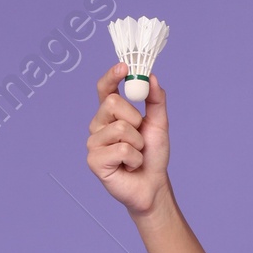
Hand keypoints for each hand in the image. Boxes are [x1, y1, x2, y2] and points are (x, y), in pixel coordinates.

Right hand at [86, 63, 170, 219]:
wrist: (153, 185)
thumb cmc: (152, 155)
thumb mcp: (159, 123)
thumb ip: (156, 100)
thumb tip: (151, 77)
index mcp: (110, 114)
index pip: (104, 88)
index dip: (111, 76)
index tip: (124, 67)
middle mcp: (98, 125)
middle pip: (111, 102)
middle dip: (134, 118)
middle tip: (140, 137)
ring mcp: (93, 143)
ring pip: (119, 128)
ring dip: (138, 144)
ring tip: (136, 156)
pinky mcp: (94, 160)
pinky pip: (121, 149)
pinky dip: (134, 159)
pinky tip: (130, 167)